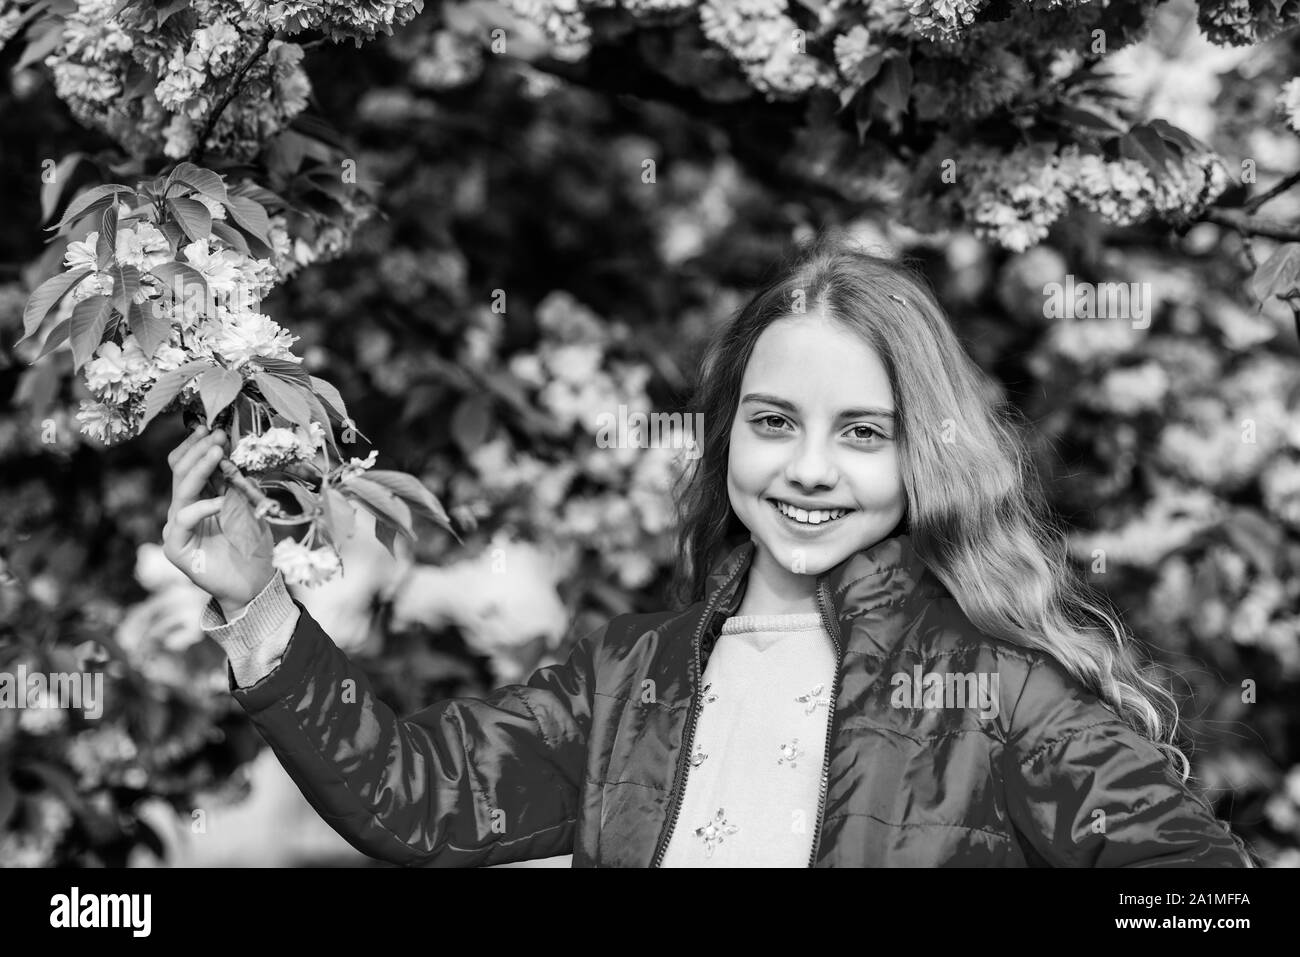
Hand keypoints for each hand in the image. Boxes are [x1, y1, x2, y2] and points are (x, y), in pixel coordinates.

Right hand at [162, 424, 274, 616]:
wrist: (254, 584)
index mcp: (198, 498)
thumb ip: (238, 483)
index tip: (212, 427)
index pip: (187, 465)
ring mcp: (176, 528)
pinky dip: (203, 507)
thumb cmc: (253, 545)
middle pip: (180, 473)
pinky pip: (184, 520)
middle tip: (216, 434)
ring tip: (217, 452)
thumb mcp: (249, 506)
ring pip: (181, 491)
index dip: (195, 445)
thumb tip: (234, 451)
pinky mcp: (176, 547)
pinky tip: (221, 502)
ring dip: (199, 468)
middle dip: (199, 450)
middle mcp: (183, 510)